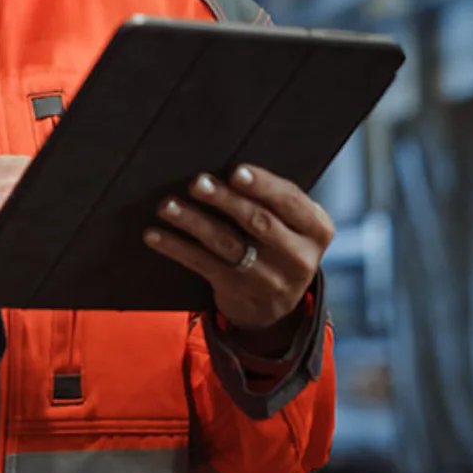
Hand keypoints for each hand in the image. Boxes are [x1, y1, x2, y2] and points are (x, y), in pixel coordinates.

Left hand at [143, 165, 333, 335]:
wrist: (275, 304)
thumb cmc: (278, 242)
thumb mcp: (293, 224)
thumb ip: (273, 199)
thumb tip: (224, 168)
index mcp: (316, 229)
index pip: (290, 202)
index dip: (262, 185)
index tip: (236, 171)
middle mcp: (298, 257)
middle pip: (258, 222)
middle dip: (225, 200)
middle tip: (197, 182)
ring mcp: (269, 279)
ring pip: (227, 244)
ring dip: (193, 222)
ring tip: (167, 205)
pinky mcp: (239, 292)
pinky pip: (203, 265)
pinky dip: (176, 247)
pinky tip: (155, 234)